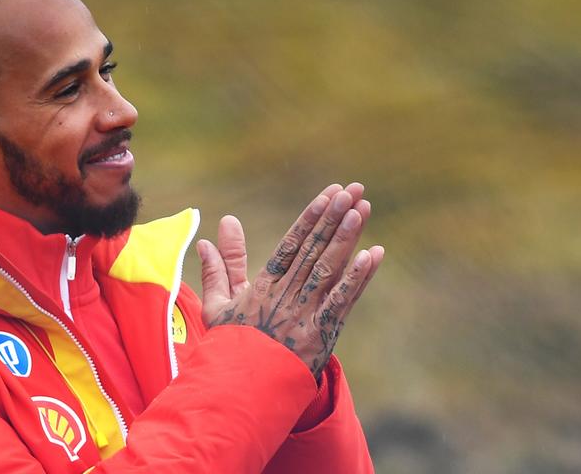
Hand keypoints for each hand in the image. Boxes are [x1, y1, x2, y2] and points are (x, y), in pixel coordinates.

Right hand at [198, 183, 383, 378]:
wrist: (240, 391)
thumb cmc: (231, 347)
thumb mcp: (218, 306)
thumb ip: (219, 270)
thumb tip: (207, 238)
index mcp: (263, 286)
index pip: (290, 244)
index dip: (310, 217)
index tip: (327, 194)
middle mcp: (285, 295)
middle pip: (313, 249)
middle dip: (333, 217)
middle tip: (352, 190)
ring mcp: (305, 314)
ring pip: (328, 268)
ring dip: (347, 237)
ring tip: (362, 209)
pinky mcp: (321, 334)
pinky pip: (342, 302)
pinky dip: (358, 279)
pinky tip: (373, 255)